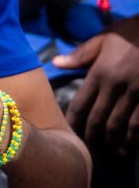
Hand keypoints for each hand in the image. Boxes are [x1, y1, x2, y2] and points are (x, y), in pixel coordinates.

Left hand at [55, 16, 138, 153]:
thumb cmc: (133, 32)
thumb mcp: (104, 38)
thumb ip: (81, 54)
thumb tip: (56, 63)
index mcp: (100, 72)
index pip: (80, 103)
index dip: (73, 121)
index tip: (68, 133)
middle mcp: (116, 86)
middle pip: (98, 119)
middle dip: (92, 138)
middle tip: (87, 151)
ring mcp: (137, 93)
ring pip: (120, 126)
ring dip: (113, 143)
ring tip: (108, 155)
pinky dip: (135, 138)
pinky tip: (130, 148)